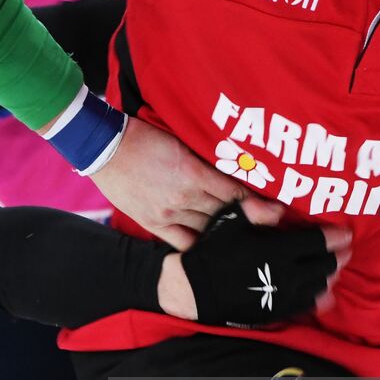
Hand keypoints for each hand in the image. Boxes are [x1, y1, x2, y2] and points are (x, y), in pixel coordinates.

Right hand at [89, 116, 286, 248]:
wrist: (104, 147)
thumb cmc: (145, 135)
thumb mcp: (182, 139)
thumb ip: (208, 157)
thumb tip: (236, 169)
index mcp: (194, 172)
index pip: (236, 193)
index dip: (257, 202)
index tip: (275, 208)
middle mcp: (184, 197)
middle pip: (226, 213)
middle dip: (244, 216)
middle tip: (264, 220)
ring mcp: (168, 214)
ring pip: (208, 229)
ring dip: (224, 228)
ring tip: (239, 231)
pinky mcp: (154, 223)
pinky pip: (185, 243)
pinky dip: (202, 244)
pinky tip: (213, 243)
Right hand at [175, 202, 350, 326]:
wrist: (196, 289)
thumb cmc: (213, 251)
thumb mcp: (230, 222)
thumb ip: (257, 211)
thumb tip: (282, 208)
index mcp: (277, 250)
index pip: (316, 243)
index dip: (334, 237)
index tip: (347, 233)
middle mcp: (286, 275)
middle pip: (324, 265)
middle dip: (338, 256)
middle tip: (346, 249)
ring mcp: (283, 297)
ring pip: (319, 286)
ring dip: (331, 275)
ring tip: (335, 267)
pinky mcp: (278, 312)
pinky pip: (307, 305)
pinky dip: (320, 297)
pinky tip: (324, 291)